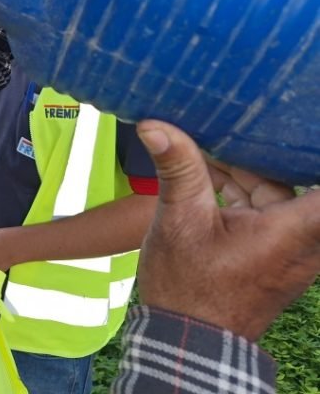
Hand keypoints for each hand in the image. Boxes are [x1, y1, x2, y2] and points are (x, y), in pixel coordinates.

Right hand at [135, 120, 319, 340]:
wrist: (189, 340)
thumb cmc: (188, 287)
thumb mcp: (178, 220)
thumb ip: (178, 169)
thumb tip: (154, 126)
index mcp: (292, 230)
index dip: (306, 152)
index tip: (299, 120)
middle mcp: (304, 239)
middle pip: (297, 178)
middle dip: (266, 151)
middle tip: (238, 118)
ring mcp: (292, 247)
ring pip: (279, 190)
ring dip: (248, 169)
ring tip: (212, 138)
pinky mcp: (277, 252)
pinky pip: (269, 208)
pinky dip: (243, 189)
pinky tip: (208, 170)